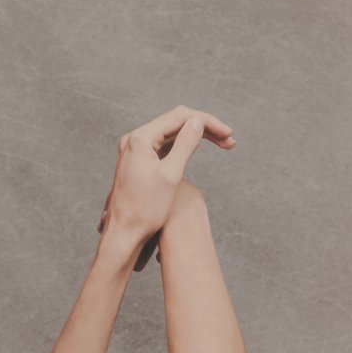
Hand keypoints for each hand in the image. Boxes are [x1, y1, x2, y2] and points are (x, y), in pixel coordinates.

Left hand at [99, 106, 233, 266]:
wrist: (122, 235)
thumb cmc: (145, 211)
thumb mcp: (171, 176)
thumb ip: (185, 145)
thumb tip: (198, 122)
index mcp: (141, 138)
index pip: (180, 117)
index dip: (207, 122)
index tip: (228, 133)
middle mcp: (134, 139)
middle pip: (175, 123)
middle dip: (203, 128)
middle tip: (229, 140)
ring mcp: (134, 149)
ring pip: (170, 134)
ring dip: (194, 136)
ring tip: (221, 144)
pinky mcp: (137, 161)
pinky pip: (163, 145)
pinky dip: (181, 146)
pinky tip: (197, 148)